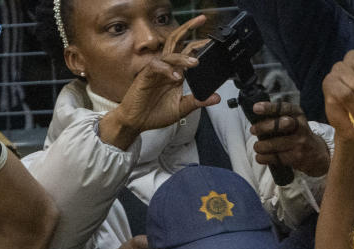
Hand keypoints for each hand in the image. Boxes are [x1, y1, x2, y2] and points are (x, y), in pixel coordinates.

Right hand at [103, 16, 220, 147]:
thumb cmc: (155, 113)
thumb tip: (216, 97)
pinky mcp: (146, 76)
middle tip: (201, 20)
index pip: (188, 52)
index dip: (198, 45)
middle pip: (176, 42)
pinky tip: (176, 77)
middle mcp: (167, 68)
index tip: (211, 41)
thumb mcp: (182, 108)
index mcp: (176, 73)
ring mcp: (156, 71)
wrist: (137, 121)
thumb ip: (198, 101)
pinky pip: (156, 66)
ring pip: (169, 54)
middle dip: (188, 29)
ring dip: (182, 57)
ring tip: (194, 63)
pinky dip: (167, 70)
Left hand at [249, 102, 329, 176]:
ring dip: (261, 146)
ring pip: (275, 144)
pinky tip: (259, 157)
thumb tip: (255, 119)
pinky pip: (276, 158)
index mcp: (298, 115)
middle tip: (252, 130)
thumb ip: (279, 117)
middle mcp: (301, 127)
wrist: (317, 154)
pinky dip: (264, 158)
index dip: (269, 108)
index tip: (255, 108)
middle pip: (281, 124)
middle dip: (263, 127)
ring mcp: (299, 143)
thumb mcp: (294, 120)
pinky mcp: (296, 157)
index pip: (284, 108)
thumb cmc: (298, 134)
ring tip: (257, 147)